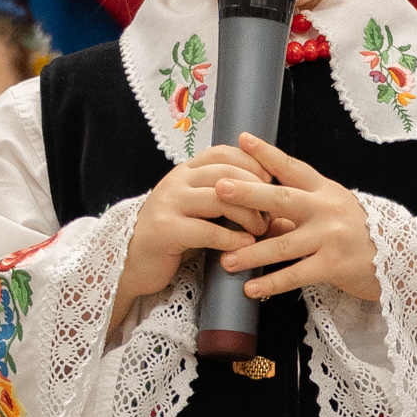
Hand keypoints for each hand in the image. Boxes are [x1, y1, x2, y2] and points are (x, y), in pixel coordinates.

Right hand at [109, 153, 257, 333]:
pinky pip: (207, 230)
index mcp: (186, 172)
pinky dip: (231, 239)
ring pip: (219, 198)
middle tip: (270, 212)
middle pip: (226, 173)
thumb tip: (283, 219)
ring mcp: (169, 203)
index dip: (251, 163)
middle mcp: (176, 181)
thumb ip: (236, 211)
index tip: (270, 182)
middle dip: (255, 191)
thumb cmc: (175, 239)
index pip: (223, 153)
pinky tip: (244, 246)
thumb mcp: (205, 218)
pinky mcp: (166, 230)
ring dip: (247, 215)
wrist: (132, 263)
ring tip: (260, 230)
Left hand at [214, 135, 380, 306]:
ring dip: (251, 253)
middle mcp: (326, 208)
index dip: (266, 153)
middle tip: (219, 189)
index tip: (242, 140)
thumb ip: (299, 208)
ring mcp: (330, 237)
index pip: (292, 167)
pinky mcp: (334, 265)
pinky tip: (250, 289)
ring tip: (225, 259)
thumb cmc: (356, 232)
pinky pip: (296, 275)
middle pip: (282, 199)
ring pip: (283, 244)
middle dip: (249, 193)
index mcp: (324, 189)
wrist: (400, 259)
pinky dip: (271, 283)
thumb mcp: (332, 209)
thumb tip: (258, 207)